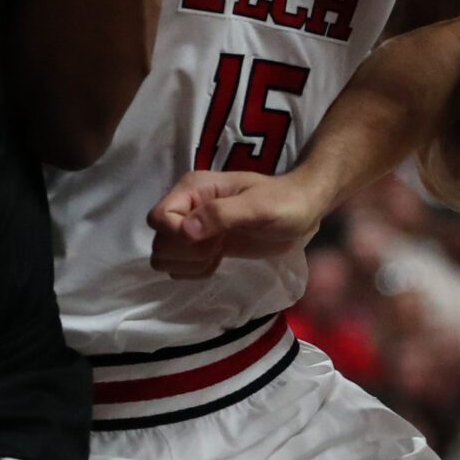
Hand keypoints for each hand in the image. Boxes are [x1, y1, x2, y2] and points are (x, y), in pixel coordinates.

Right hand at [148, 170, 323, 278]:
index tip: (209, 239)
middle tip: (217, 247)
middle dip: (186, 254)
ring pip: (165, 256)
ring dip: (190, 264)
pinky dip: (196, 270)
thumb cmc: (284, 203)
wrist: (302, 211)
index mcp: (193, 189)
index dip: (177, 237)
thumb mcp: (258, 207)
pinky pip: (180, 267)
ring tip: (217, 253)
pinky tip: (218, 260)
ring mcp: (192, 226)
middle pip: (159, 241)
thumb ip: (222, 214)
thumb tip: (186, 230)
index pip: (158, 218)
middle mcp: (186, 206)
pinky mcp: (200, 244)